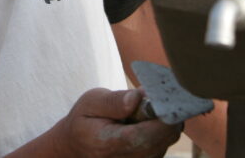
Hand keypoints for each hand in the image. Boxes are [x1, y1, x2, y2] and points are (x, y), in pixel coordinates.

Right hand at [55, 88, 181, 157]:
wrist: (77, 146)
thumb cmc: (84, 121)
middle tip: (150, 98)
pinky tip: (144, 122)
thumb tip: (138, 98)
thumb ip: (114, 101)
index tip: (168, 98)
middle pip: (162, 140)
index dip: (162, 118)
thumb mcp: (91, 102)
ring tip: (140, 113)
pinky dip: (161, 130)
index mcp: (108, 144)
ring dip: (163, 122)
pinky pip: (164, 145)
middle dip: (165, 115)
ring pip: (166, 142)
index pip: (144, 136)